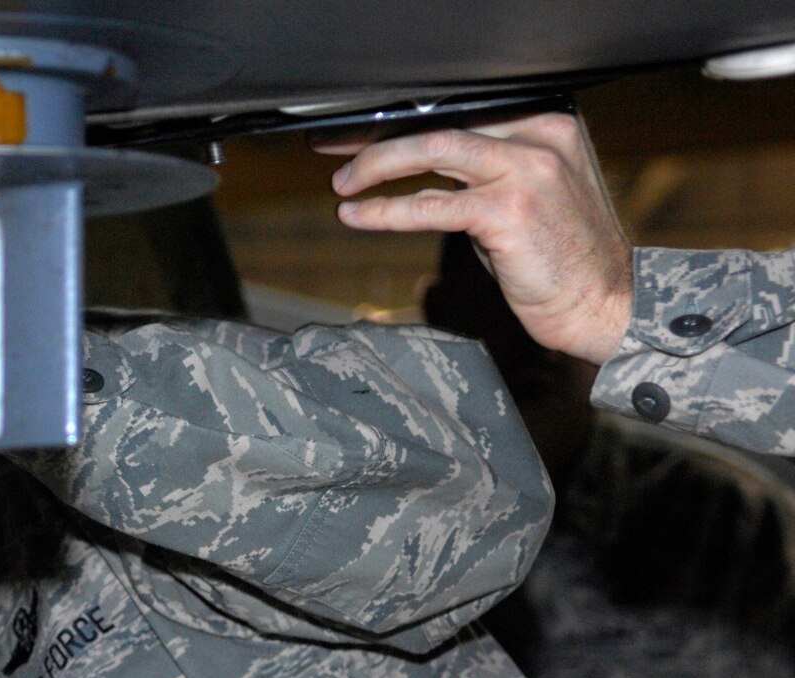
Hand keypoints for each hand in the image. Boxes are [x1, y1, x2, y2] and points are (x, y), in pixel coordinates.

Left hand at [316, 111, 633, 364]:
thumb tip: (420, 164)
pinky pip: (429, 205)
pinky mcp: (507, 210)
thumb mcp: (529, 195)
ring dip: (375, 167)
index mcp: (547, 124)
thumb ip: (485, 171)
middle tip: (334, 152)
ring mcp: (526, 171)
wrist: (606, 302)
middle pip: (441, 122)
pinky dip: (384, 210)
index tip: (362, 133)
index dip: (405, 121)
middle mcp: (539, 137)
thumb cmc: (560, 257)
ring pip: (431, 150)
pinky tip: (358, 215)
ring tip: (341, 184)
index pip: (461, 111)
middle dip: (377, 137)